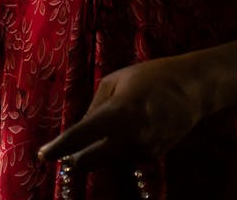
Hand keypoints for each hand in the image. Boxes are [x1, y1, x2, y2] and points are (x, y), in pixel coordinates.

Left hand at [38, 56, 206, 172]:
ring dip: (98, 151)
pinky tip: (129, 128)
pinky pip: (126, 155)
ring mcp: (143, 151)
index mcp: (118, 114)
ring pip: (108, 158)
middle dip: (73, 160)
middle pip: (90, 160)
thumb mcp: (116, 81)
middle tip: (61, 155)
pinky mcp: (153, 157)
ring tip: (104, 129)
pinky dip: (118, 147)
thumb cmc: (152, 76)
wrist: (193, 89)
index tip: (42, 155)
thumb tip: (82, 128)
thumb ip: (96, 106)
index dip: (59, 148)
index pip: (81, 136)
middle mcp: (130, 138)